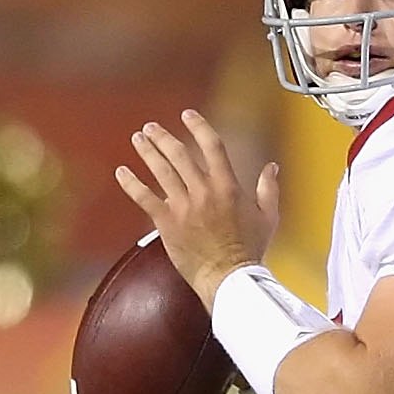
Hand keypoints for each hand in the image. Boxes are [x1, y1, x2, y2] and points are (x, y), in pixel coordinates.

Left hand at [115, 108, 280, 304]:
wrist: (228, 278)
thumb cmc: (249, 250)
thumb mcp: (268, 216)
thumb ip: (268, 189)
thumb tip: (272, 167)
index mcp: (228, 186)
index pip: (211, 146)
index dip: (198, 126)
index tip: (187, 115)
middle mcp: (204, 191)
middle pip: (179, 154)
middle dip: (163, 137)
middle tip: (151, 128)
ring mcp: (183, 206)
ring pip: (160, 170)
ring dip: (147, 151)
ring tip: (138, 139)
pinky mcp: (167, 223)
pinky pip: (144, 198)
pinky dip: (131, 183)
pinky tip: (121, 172)